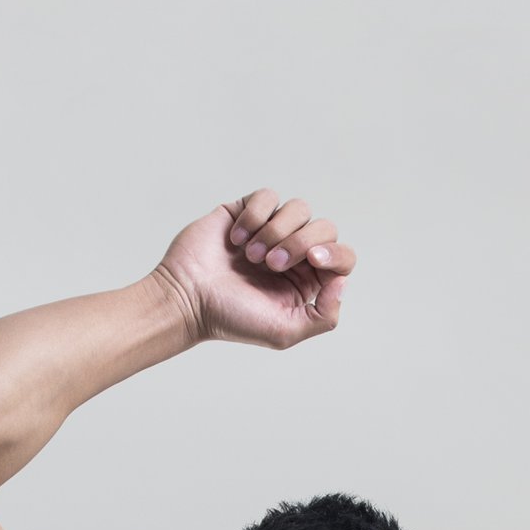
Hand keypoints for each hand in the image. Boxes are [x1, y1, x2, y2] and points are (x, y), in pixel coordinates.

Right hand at [156, 194, 355, 349]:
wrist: (187, 298)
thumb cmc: (231, 318)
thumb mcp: (284, 332)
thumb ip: (323, 317)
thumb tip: (342, 282)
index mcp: (306, 281)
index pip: (341, 258)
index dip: (334, 253)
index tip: (312, 260)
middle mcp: (293, 253)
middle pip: (324, 228)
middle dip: (302, 242)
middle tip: (272, 263)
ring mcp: (271, 230)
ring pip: (299, 208)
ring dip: (276, 231)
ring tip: (250, 255)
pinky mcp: (247, 211)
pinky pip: (268, 197)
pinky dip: (255, 216)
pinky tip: (236, 239)